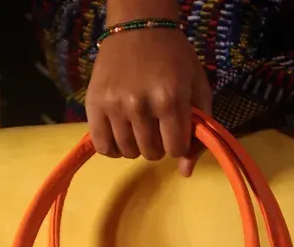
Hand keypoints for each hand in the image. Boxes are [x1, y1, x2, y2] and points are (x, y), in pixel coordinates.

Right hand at [86, 26, 211, 176]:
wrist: (138, 27)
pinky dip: (113, 148)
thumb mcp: (197, 87)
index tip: (175, 130)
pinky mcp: (94, 104)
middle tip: (156, 124)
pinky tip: (120, 134)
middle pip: (151, 153)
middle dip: (158, 144)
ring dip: (136, 146)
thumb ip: (199, 131)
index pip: (175, 149)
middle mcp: (140, 104)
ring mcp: (114, 105)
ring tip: (138, 126)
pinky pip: (103, 147)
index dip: (178, 144)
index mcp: (169, 99)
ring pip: (128, 152)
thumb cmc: (174, 57)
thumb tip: (185, 172)